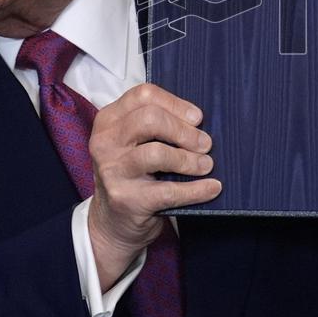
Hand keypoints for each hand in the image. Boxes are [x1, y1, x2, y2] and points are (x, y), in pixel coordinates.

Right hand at [87, 83, 220, 290]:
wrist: (114, 220)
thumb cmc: (135, 172)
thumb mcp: (136, 141)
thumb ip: (158, 125)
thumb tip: (200, 121)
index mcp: (109, 119)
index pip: (144, 96)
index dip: (175, 104)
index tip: (197, 118)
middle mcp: (105, 142)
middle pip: (150, 119)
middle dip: (184, 131)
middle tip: (205, 144)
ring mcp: (112, 171)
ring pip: (156, 153)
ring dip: (189, 159)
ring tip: (206, 165)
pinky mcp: (125, 199)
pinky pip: (168, 190)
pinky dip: (195, 189)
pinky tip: (212, 187)